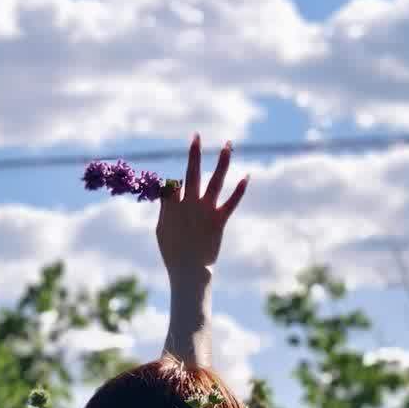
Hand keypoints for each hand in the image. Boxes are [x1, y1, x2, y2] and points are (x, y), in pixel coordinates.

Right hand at [156, 135, 247, 276]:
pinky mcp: (218, 220)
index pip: (172, 183)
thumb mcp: (162, 231)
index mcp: (172, 207)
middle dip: (194, 153)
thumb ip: (166, 210)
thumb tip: (166, 195)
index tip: (173, 185)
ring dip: (222, 162)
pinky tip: (246, 177)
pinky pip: (231, 202)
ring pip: (215, 181)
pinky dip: (239, 190)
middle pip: (192, 173)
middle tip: (196, 136)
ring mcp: (205, 210)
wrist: (188, 271)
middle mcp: (189, 204)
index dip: (172, 181)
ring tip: (227, 145)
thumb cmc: (173, 253)